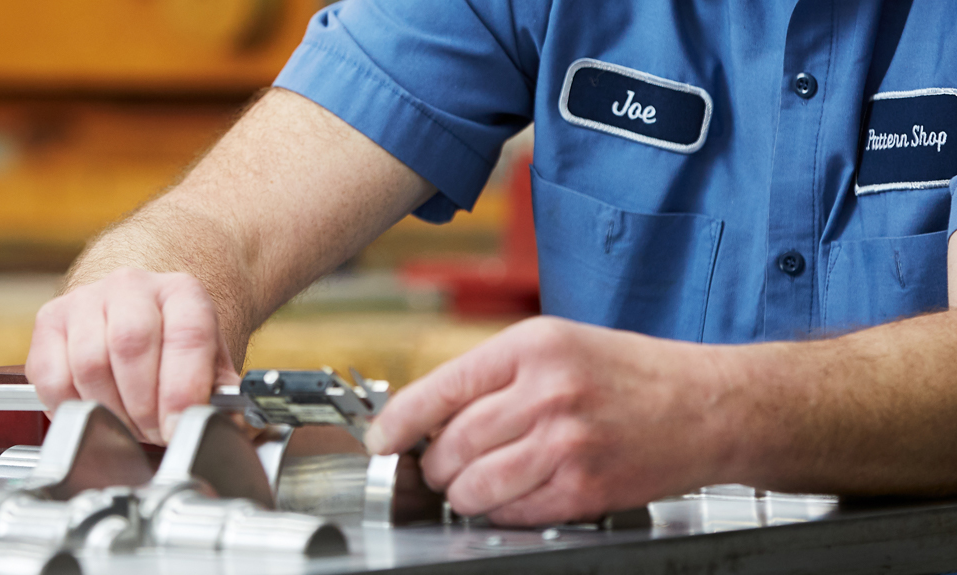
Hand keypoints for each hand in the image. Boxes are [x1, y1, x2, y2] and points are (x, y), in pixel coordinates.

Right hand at [26, 267, 241, 444]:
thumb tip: (228, 429)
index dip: (182, 391)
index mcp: (182, 291)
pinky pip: (51, 375)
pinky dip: (70, 406)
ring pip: (89, 363)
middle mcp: (131, 286)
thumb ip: (221, 396)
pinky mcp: (49, 320)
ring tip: (128, 423)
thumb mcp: (209, 362)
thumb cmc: (174, 344)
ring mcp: (86, 299)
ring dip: (110, 410)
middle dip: (143, 407)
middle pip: (131, 346)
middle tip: (154, 432)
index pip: (186, 336)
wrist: (136, 309)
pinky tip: (94, 410)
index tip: (179, 428)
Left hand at [365, 316, 742, 525]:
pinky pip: (514, 512)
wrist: (711, 406)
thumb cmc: (633, 374)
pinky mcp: (584, 487)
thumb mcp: (558, 346)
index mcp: (533, 347)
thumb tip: (431, 414)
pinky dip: (502, 512)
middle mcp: (547, 392)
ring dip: (462, 494)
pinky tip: (514, 496)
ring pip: (474, 486)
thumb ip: (496, 375)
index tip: (381, 439)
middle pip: (451, 445)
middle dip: (434, 465)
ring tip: (472, 486)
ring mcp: (566, 443)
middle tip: (440, 467)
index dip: (398, 422)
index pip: (439, 390)